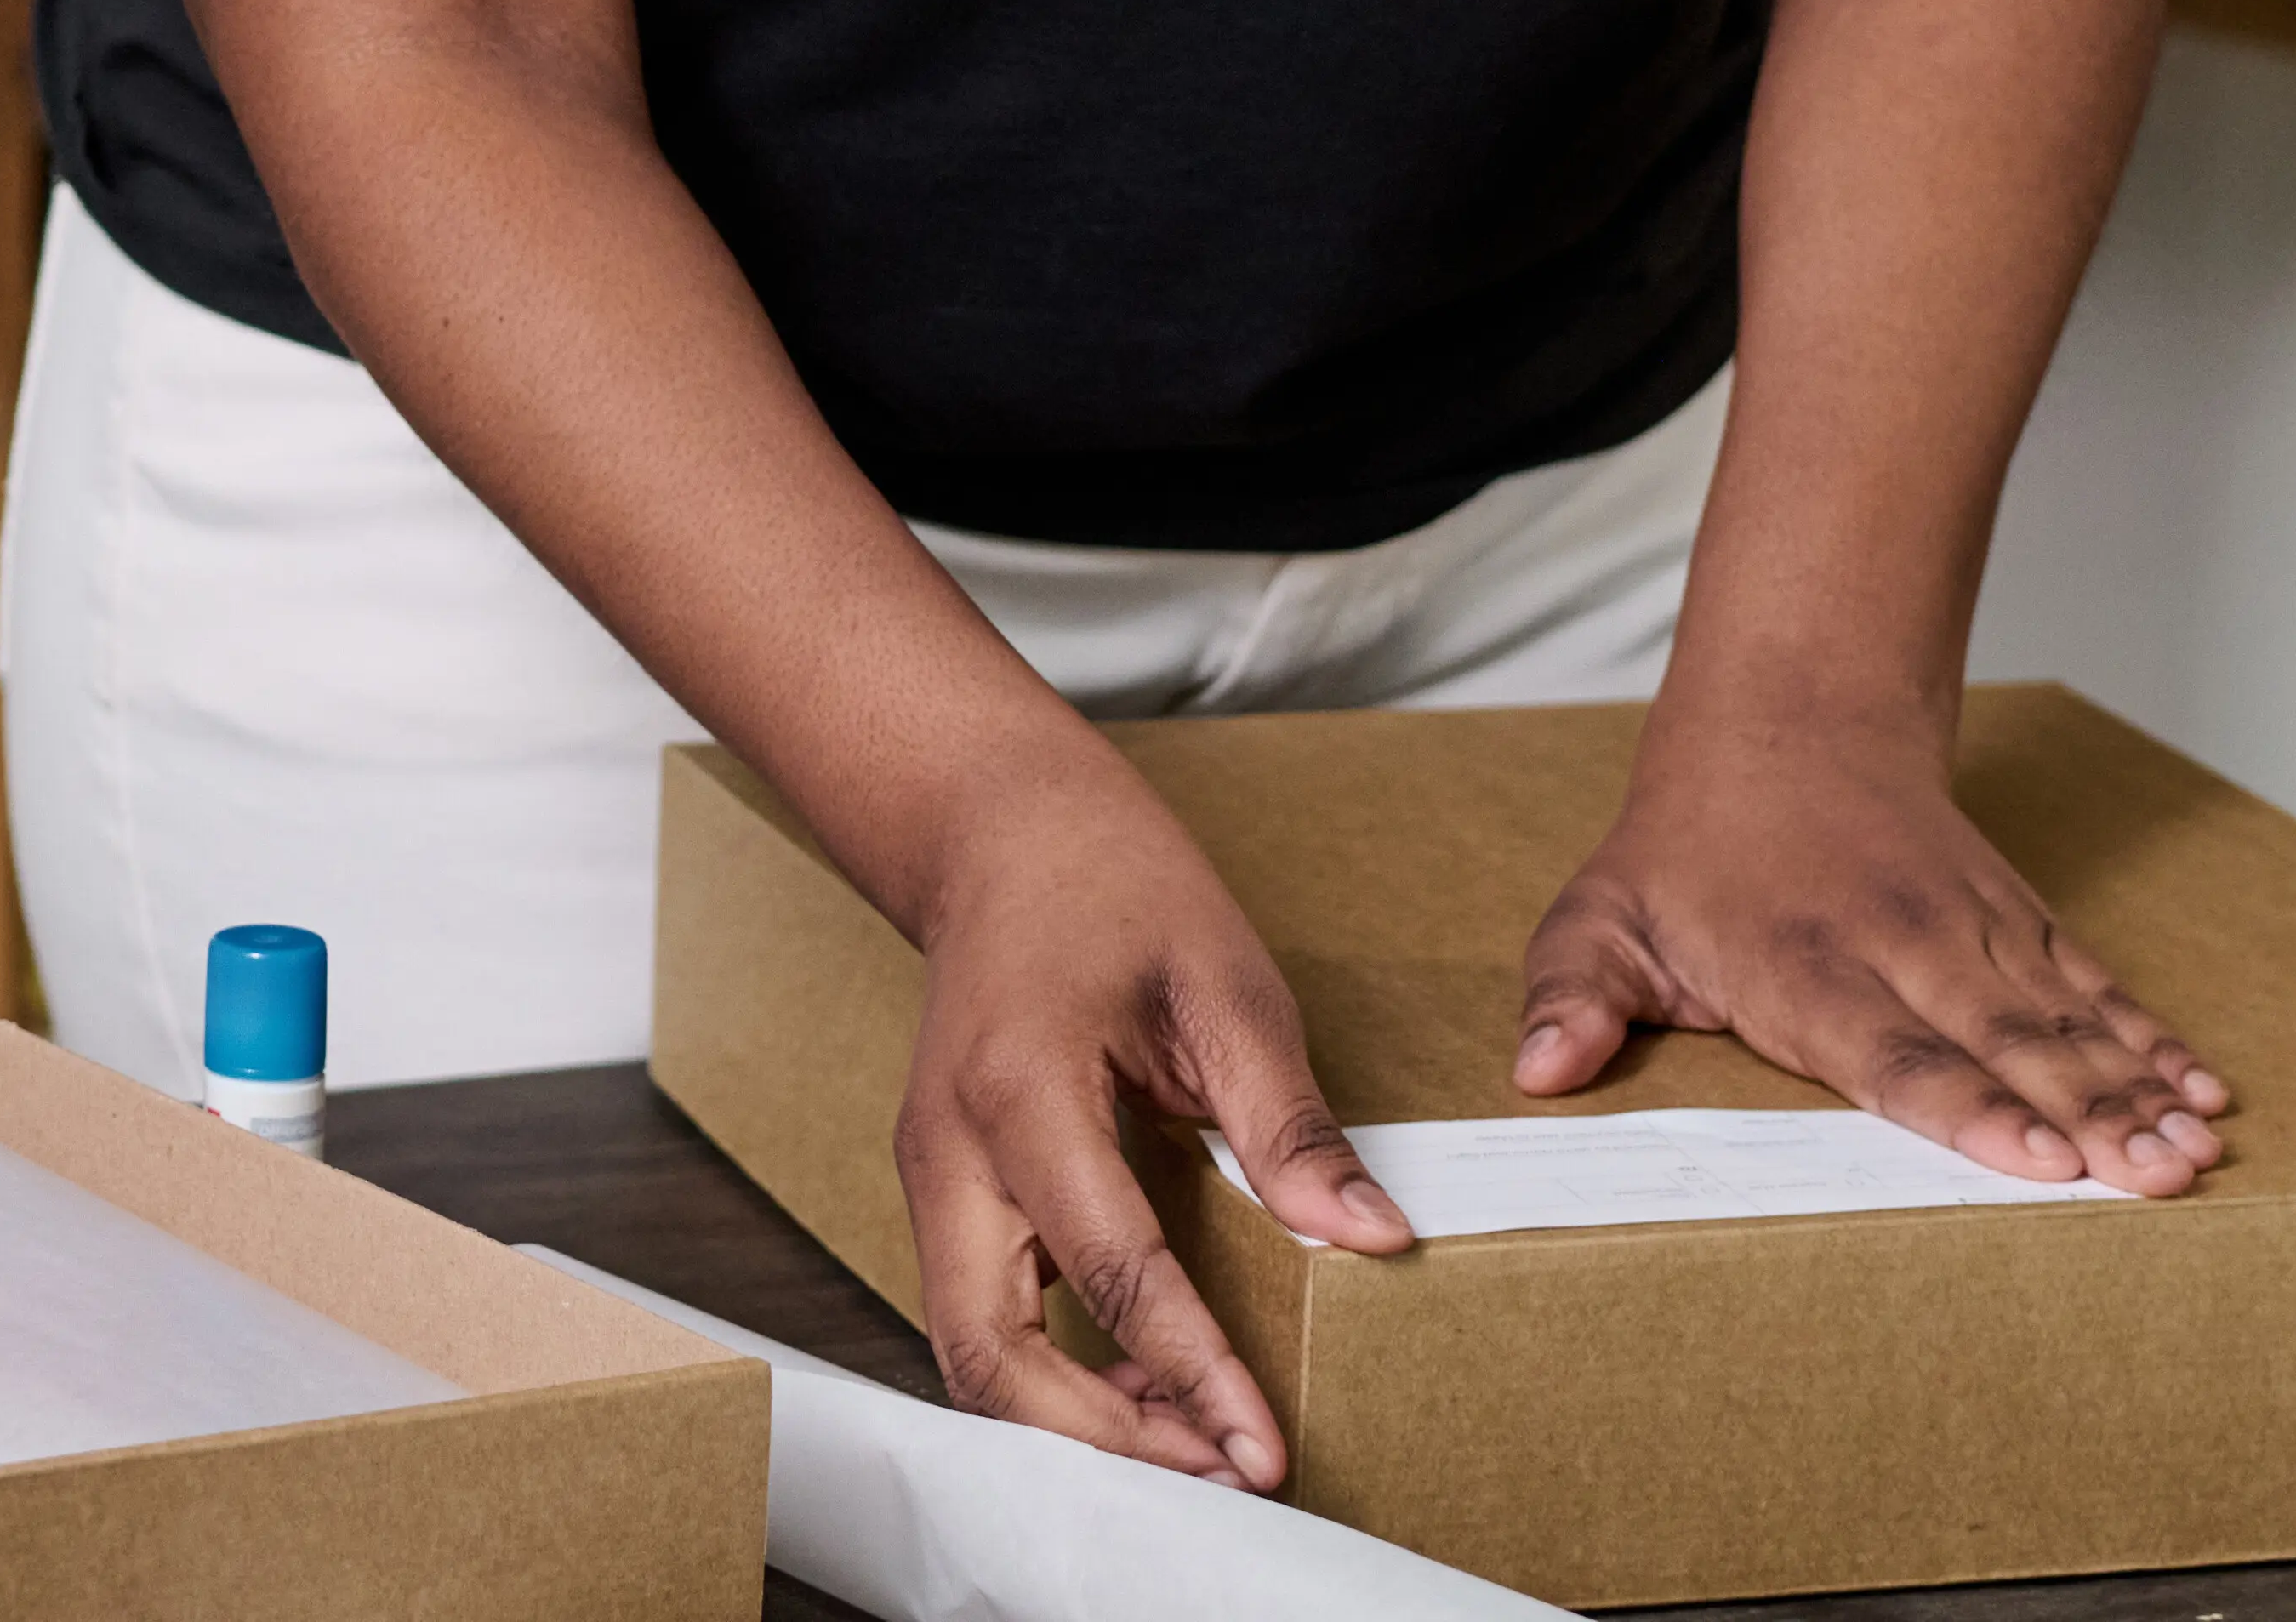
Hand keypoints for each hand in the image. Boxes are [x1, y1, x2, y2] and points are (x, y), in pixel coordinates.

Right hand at [889, 730, 1413, 1486]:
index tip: (1266, 1447)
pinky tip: (1142, 1378)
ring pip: (968, 1351)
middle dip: (1105, 1438)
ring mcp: (928, 1173)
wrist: (1001, 828)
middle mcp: (947, 1147)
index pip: (1110, 1270)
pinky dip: (1050, 1373)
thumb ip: (1286, 1121)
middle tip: (1224, 1467)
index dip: (1193, 1371)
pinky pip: (976, 1314)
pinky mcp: (941, 1188)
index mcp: (1020, 1088)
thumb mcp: (1225, 982)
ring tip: (1193, 1439)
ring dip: (1071, 1420)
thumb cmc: (1110, 882)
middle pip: (989, 1353)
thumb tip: (1367, 1237)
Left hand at [1512, 699, 2233, 1190]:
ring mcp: (1971, 930)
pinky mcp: (2017, 920)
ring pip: (2065, 1018)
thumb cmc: (1688, 848)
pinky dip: (2151, 1036)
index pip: (1890, 1051)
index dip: (1965, 1108)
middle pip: (2003, 1042)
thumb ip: (1570, 992)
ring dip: (2137, 1087)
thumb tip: (1538, 1068)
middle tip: (2154, 1179)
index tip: (2036, 1159)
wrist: (1787, 715)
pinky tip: (2205, 1088)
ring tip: (2198, 1150)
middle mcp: (1900, 947)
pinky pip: (2094, 985)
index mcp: (1800, 965)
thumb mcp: (1604, 911)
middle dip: (2084, 1116)